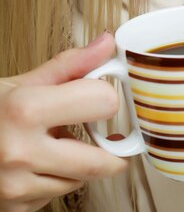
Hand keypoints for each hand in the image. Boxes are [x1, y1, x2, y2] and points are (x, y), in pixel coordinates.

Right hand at [0, 32, 126, 211]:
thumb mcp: (22, 83)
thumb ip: (70, 66)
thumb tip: (105, 45)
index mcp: (26, 110)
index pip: (103, 103)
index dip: (107, 98)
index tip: (102, 98)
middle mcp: (21, 151)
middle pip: (100, 161)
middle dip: (111, 149)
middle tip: (109, 137)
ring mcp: (17, 187)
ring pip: (80, 180)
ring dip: (80, 164)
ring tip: (58, 144)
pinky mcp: (15, 209)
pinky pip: (56, 196)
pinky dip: (58, 180)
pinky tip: (41, 164)